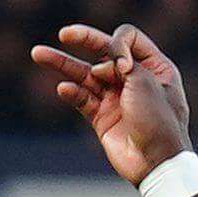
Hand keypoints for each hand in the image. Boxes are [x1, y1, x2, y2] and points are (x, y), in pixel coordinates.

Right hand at [26, 22, 194, 187]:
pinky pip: (82, 99)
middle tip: (64, 34)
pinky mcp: (101, 117)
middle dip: (83, 40)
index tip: (122, 68)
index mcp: (154, 65)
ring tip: (38, 53)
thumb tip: (98, 67)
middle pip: (103, 51)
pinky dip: (71, 92)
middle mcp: (134, 78)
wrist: (156, 162)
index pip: (128, 38)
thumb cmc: (159, 122)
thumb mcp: (146, 81)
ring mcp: (117, 97)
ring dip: (62, 64)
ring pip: (85, 75)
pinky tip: (63, 88)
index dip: (118, 46)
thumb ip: (122, 63)